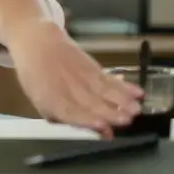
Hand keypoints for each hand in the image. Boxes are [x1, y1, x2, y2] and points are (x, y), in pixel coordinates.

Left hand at [7, 22, 144, 137]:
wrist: (36, 43)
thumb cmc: (36, 77)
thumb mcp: (40, 101)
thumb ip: (63, 117)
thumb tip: (97, 130)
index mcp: (51, 101)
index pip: (71, 113)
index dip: (87, 119)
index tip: (102, 125)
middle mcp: (68, 89)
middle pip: (91, 103)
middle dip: (110, 112)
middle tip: (127, 120)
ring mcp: (81, 78)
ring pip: (103, 90)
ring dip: (122, 101)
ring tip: (136, 109)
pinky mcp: (93, 68)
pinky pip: (110, 79)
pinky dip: (124, 85)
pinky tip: (137, 92)